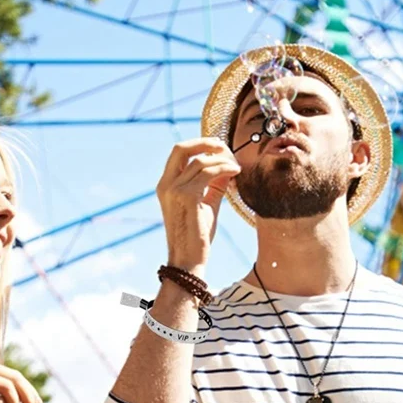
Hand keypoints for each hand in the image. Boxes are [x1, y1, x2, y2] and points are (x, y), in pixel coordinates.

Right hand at [156, 138, 240, 274]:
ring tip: (236, 166)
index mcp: (165, 185)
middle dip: (205, 142)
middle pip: (181, 148)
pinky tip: (236, 172)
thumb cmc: (196, 236)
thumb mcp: (205, 205)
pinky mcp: (187, 196)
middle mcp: (166, 185)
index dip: (199, 146)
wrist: (188, 260)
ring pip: (201, 160)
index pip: (179, 154)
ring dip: (222, 158)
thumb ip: (213, 185)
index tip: (219, 150)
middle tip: (224, 147)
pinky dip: (225, 168)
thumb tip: (227, 167)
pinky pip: (209, 172)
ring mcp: (174, 190)